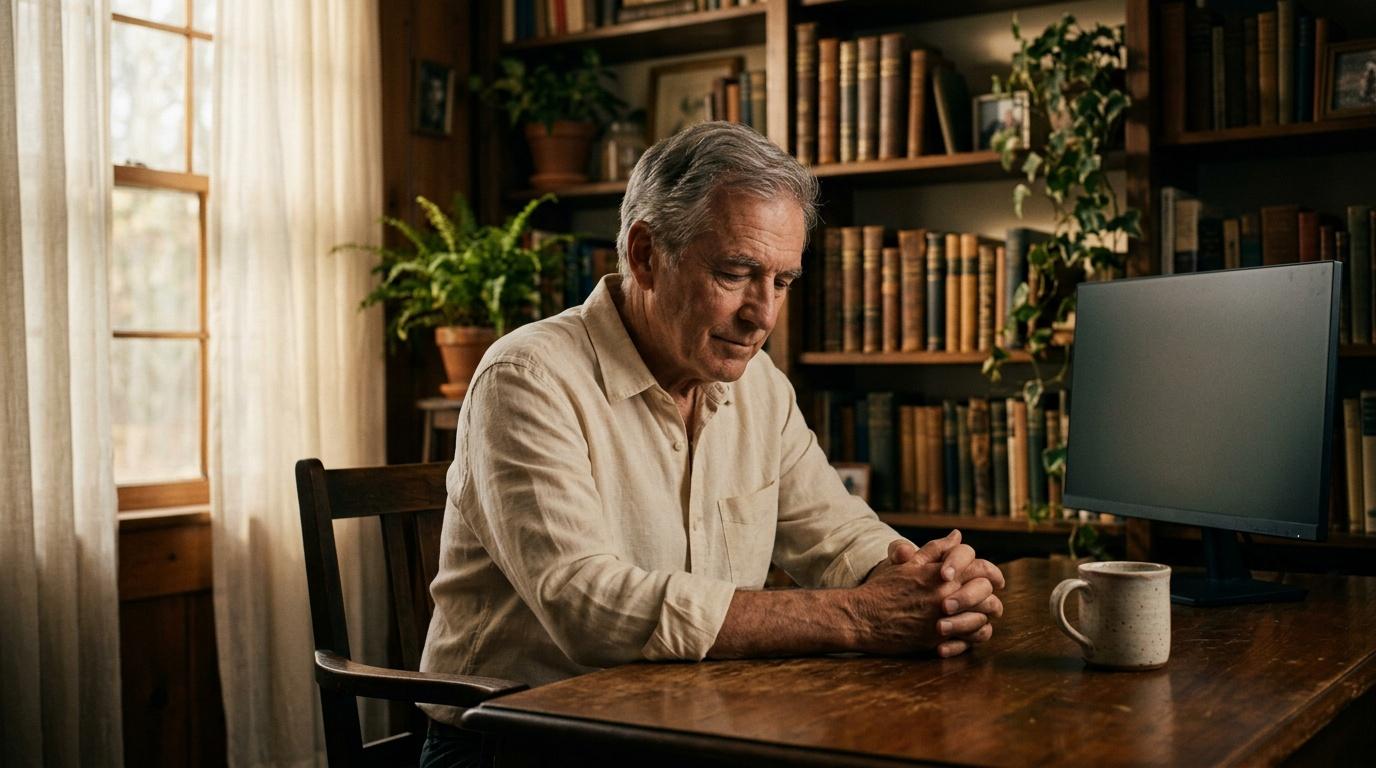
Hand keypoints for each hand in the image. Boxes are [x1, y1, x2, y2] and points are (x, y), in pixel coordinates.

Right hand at [859, 531, 1004, 656]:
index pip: (981, 567)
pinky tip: (972, 630)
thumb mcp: (908, 564)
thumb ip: (935, 549)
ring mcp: (944, 618)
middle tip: (992, 597)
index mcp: (940, 573)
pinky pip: (972, 638)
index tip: (995, 578)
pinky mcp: (939, 639)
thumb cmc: (883, 588)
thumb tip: (957, 536)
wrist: (863, 617)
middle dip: (991, 593)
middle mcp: (946, 594)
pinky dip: (977, 634)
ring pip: (984, 615)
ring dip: (985, 614)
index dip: (992, 572)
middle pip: (987, 591)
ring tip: (983, 614)